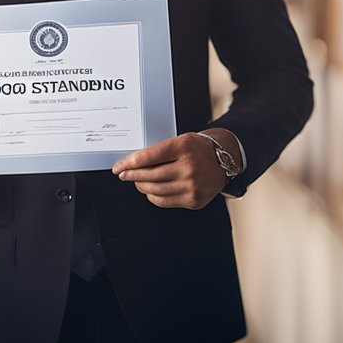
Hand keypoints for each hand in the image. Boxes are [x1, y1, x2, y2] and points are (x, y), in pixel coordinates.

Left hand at [112, 133, 228, 209]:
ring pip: (154, 190)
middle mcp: (188, 167)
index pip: (148, 157)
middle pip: (149, 175)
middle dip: (131, 176)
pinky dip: (153, 196)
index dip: (128, 163)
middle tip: (124, 175)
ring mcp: (191, 186)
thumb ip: (160, 150)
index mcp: (182, 147)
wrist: (223, 161)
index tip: (119, 167)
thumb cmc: (198, 149)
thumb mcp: (180, 140)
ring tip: (137, 182)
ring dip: (141, 186)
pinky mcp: (193, 200)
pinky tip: (150, 191)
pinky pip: (164, 201)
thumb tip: (133, 163)